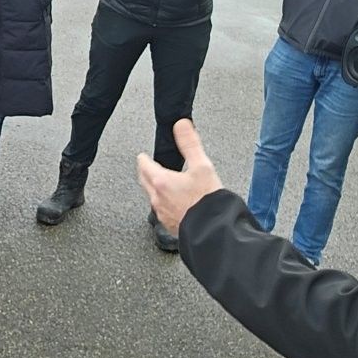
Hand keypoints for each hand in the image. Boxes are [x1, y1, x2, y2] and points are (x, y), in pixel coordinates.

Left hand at [137, 119, 222, 235]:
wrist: (215, 231)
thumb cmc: (208, 201)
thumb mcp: (202, 166)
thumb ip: (190, 143)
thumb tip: (182, 125)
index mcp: (161, 182)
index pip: (144, 165)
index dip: (143, 158)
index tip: (142, 156)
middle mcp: (158, 199)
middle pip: (144, 182)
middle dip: (145, 172)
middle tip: (147, 167)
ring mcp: (163, 214)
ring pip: (152, 197)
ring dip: (154, 188)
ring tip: (161, 184)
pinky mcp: (170, 225)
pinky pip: (161, 211)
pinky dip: (164, 203)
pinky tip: (173, 203)